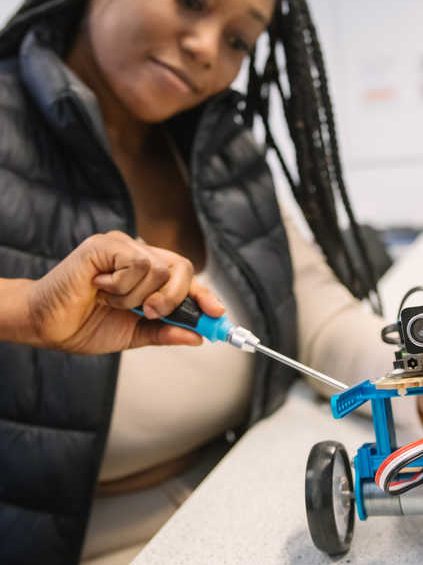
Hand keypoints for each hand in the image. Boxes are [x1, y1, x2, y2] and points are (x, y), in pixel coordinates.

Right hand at [26, 231, 224, 353]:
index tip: (217, 314)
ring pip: (159, 269)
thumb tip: (198, 336)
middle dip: (173, 298)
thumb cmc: (84, 324)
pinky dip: (122, 286)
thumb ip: (165, 331)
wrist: (46, 324)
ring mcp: (123, 246)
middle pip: (182, 268)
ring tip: (110, 300)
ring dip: (136, 297)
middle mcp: (140, 255)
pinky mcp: (106, 244)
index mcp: (149, 275)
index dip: (205, 295)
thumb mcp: (134, 333)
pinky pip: (137, 263)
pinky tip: (100, 288)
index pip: (187, 279)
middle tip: (149, 312)